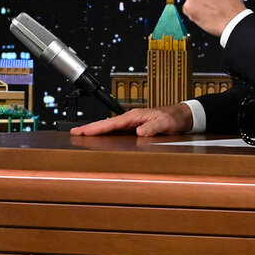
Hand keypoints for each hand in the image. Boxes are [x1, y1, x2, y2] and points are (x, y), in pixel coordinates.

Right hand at [70, 104, 193, 136]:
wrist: (181, 117)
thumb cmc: (172, 119)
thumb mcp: (164, 124)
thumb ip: (152, 128)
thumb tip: (139, 133)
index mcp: (133, 116)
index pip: (111, 123)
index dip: (96, 128)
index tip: (83, 131)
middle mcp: (130, 119)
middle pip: (105, 124)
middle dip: (89, 128)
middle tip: (73, 132)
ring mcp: (131, 123)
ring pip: (109, 127)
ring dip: (95, 131)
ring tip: (81, 135)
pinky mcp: (133, 128)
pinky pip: (115, 131)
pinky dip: (105, 133)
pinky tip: (100, 138)